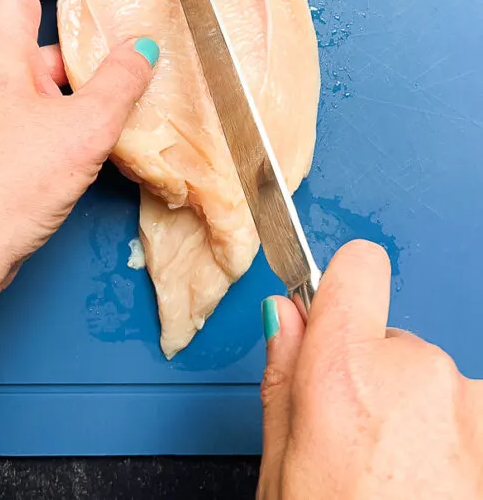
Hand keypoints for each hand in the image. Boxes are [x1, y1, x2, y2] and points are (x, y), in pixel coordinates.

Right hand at [258, 240, 482, 498]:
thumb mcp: (281, 470)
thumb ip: (284, 375)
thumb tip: (285, 313)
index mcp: (344, 376)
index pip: (358, 267)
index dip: (343, 286)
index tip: (336, 308)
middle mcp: (416, 373)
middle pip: (390, 338)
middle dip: (375, 377)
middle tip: (360, 446)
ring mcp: (470, 403)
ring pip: (431, 379)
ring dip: (419, 414)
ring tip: (401, 478)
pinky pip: (467, 412)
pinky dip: (454, 440)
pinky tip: (433, 485)